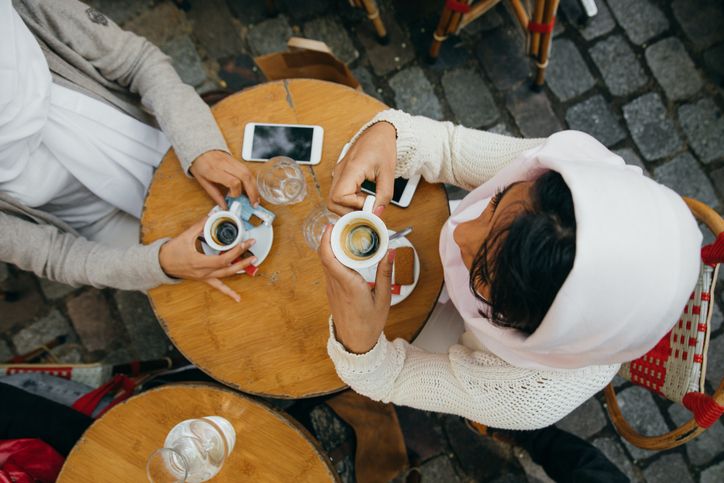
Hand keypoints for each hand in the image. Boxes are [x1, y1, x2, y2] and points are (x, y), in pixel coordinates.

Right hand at [159, 217, 256, 301]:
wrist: (161, 263)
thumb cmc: (172, 251)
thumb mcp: (185, 236)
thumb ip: (200, 225)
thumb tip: (211, 216)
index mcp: (200, 262)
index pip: (223, 258)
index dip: (236, 251)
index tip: (245, 243)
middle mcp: (204, 272)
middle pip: (228, 268)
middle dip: (243, 259)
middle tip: (253, 251)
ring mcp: (205, 277)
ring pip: (226, 276)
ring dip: (240, 270)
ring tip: (252, 263)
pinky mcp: (204, 279)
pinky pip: (218, 287)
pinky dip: (229, 292)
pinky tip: (238, 298)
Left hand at [190, 151, 259, 208]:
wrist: (200, 149)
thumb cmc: (199, 164)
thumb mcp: (203, 182)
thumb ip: (214, 194)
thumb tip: (224, 206)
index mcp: (214, 170)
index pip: (233, 182)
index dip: (236, 192)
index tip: (233, 198)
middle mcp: (225, 165)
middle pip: (245, 177)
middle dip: (252, 192)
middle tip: (254, 203)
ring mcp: (232, 161)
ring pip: (249, 173)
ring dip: (255, 187)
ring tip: (256, 198)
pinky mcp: (236, 161)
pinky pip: (248, 170)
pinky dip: (252, 181)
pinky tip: (253, 189)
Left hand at [318, 224, 394, 353]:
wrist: (356, 342)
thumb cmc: (369, 323)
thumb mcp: (384, 298)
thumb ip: (386, 273)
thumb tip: (391, 251)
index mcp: (348, 285)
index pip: (330, 258)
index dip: (327, 239)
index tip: (332, 225)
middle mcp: (336, 284)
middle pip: (325, 254)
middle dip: (330, 236)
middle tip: (342, 223)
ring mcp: (331, 287)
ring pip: (326, 260)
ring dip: (331, 245)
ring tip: (344, 233)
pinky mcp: (331, 289)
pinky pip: (329, 268)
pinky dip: (333, 255)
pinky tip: (344, 251)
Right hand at [328, 121, 396, 214]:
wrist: (379, 133)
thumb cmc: (382, 146)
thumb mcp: (388, 172)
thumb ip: (384, 195)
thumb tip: (377, 213)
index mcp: (351, 168)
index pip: (339, 197)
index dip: (353, 206)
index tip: (369, 203)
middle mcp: (340, 172)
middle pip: (332, 202)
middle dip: (349, 211)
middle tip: (366, 208)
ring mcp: (338, 174)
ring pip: (334, 201)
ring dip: (350, 207)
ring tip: (366, 202)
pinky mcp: (341, 176)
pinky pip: (340, 195)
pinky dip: (350, 201)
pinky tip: (363, 197)